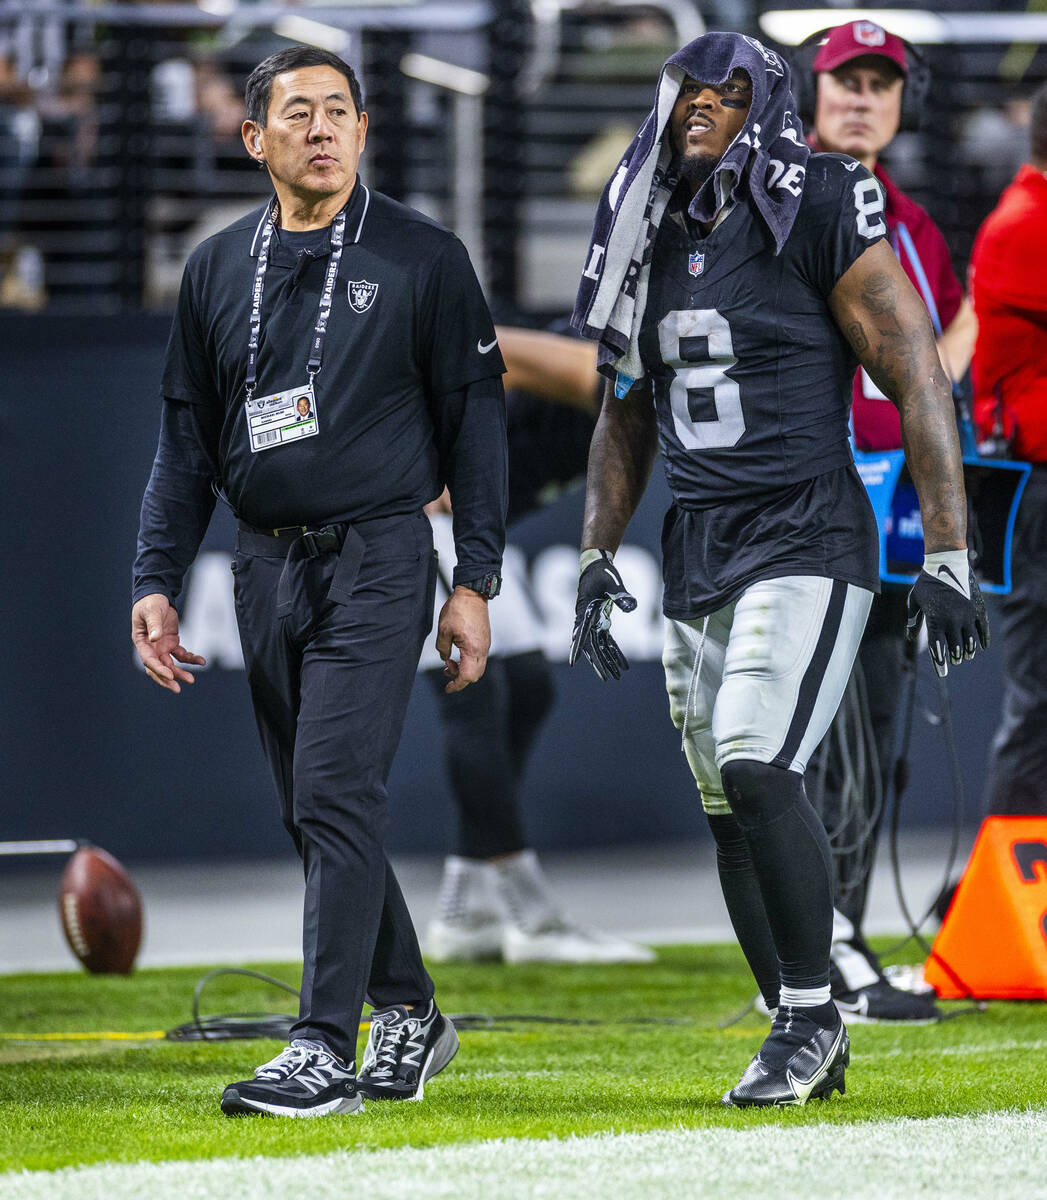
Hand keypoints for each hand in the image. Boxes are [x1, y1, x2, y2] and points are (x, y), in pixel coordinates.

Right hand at [131, 593, 205, 692]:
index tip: (170, 675)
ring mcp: (162, 647)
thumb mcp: (151, 612)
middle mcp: (151, 647)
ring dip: (180, 672)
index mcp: (142, 642)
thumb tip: (155, 639)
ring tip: (191, 679)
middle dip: (167, 678)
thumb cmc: (150, 603)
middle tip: (178, 688)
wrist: (157, 595)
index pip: (149, 660)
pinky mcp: (172, 643)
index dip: (159, 669)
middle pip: (158, 668)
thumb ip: (154, 625)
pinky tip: (201, 661)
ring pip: (170, 664)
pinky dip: (190, 659)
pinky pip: (181, 655)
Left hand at [436, 586, 490, 692]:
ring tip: (450, 660)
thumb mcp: (443, 630)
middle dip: (460, 677)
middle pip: (474, 675)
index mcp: (472, 649)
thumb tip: (444, 658)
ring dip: (464, 669)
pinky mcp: (485, 640)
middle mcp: (482, 649)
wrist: (472, 594)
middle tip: (446, 669)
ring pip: (477, 667)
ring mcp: (485, 645)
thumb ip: (442, 649)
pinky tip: (458, 652)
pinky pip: (479, 658)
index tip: (447, 688)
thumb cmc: (458, 610)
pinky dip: (469, 661)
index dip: (456, 685)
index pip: (467, 676)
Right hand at [569, 549, 636, 680]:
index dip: (576, 647)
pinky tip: (622, 663)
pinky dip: (614, 651)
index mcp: (586, 611)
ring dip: (608, 661)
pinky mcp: (601, 621)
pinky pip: (607, 640)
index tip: (573, 662)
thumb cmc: (602, 573)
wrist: (597, 566)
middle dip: (600, 662)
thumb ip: (620, 594)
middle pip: (592, 645)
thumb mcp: (612, 582)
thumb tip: (631, 606)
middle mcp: (587, 620)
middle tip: (608, 679)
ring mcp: (593, 622)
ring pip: (599, 646)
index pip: (580, 632)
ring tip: (617, 676)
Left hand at [906, 551, 989, 676]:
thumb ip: (913, 620)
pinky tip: (981, 647)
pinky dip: (982, 641)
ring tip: (964, 655)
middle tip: (953, 661)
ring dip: (967, 652)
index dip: (940, 663)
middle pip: (954, 648)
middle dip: (953, 657)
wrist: (947, 563)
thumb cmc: (926, 583)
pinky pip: (983, 630)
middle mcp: (952, 621)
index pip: (937, 648)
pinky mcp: (978, 609)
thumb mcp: (914, 600)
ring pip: (970, 642)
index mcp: (935, 620)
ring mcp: (967, 615)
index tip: (943, 674)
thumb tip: (910, 637)